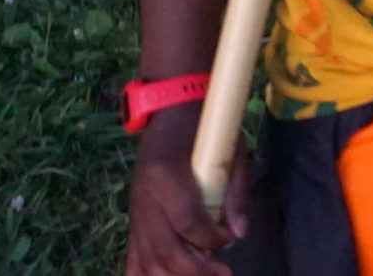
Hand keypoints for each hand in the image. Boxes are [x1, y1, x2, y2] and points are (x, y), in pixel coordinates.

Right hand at [125, 108, 249, 275]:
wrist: (169, 113)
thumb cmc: (203, 128)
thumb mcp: (231, 149)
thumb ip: (236, 191)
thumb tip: (240, 233)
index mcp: (165, 175)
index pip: (187, 220)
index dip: (211, 238)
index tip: (231, 238)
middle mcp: (144, 199)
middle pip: (165, 249)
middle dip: (196, 269)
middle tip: (224, 273)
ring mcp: (135, 213)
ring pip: (146, 260)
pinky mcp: (133, 222)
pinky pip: (132, 258)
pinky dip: (145, 274)